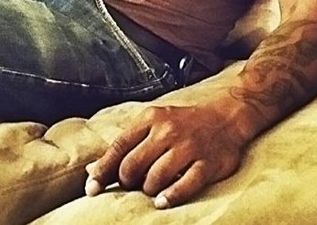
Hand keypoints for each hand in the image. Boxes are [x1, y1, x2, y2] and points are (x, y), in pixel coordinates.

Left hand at [85, 104, 243, 208]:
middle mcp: (168, 131)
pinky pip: (185, 186)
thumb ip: (127, 142)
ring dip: (148, 189)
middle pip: (133, 165)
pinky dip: (171, 197)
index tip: (91, 188)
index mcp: (151, 118)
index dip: (102, 170)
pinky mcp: (208, 163)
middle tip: (132, 184)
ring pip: (155, 178)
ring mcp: (188, 147)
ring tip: (152, 188)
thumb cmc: (183, 121)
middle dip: (126, 181)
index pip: (119, 147)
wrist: (225, 114)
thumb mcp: (154, 121)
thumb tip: (93, 168)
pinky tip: (162, 201)